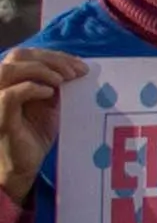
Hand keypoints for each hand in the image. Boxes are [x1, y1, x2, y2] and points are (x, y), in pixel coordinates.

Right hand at [0, 43, 82, 189]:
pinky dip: (31, 88)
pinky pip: (9, 95)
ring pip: (9, 70)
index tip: (80, 65)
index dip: (53, 55)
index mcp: (9, 81)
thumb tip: (75, 69)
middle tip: (77, 72)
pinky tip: (50, 93)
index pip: (25, 55)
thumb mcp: (49, 106)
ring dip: (41, 70)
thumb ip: (55, 86)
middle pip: (17, 56)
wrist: (20, 168)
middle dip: (51, 59)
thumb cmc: (33, 136)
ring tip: (63, 80)